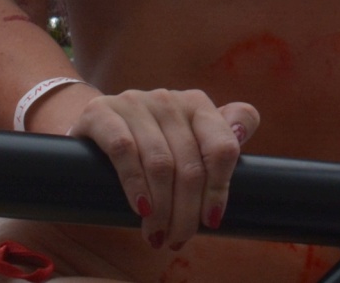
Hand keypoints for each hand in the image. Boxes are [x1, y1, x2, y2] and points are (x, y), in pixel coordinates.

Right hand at [71, 88, 257, 251]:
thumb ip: (220, 138)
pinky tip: (140, 209)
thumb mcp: (188, 139)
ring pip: (160, 162)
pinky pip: (124, 150)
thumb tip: (242, 135)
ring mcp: (134, 102)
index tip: (212, 221)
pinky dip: (135, 184)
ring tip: (158, 235)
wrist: (97, 130)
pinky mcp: (101, 113)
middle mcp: (168, 100)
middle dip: (187, 211)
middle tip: (179, 239)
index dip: (220, 189)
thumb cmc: (153, 142)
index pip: (222, 146)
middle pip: (191, 164)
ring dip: (162, 209)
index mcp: (197, 104)